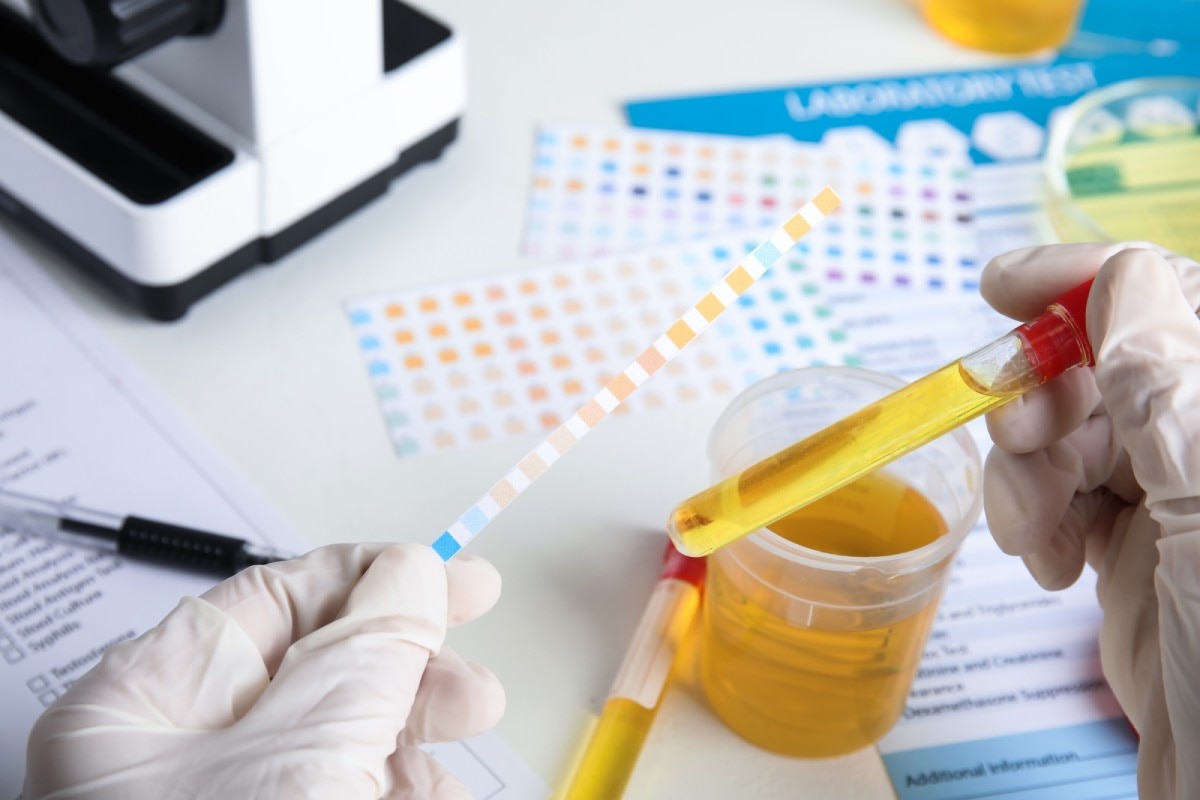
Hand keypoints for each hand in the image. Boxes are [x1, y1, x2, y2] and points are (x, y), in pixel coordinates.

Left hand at [24, 542, 503, 798]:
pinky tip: (436, 795)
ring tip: (470, 731)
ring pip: (341, 741)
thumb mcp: (307, 755)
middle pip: (313, 671)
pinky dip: (404, 789)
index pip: (264, 604)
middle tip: (474, 664)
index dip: (365, 577)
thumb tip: (411, 573)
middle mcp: (177, 764)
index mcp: (141, 716)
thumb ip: (365, 651)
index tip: (445, 572)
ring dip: (417, 733)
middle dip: (407, 661)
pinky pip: (349, 796)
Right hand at [980, 242, 1199, 799]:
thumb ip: (1169, 388)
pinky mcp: (1132, 544)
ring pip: (1069, 432)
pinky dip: (1033, 519)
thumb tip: (1122, 277)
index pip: (1164, 299)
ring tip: (1031, 534)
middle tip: (1020, 444)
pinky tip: (1044, 562)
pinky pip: (1059, 495)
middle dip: (1045, 402)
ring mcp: (1173, 495)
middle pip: (1104, 365)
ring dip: (1028, 475)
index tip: (1003, 289)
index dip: (1083, 281)